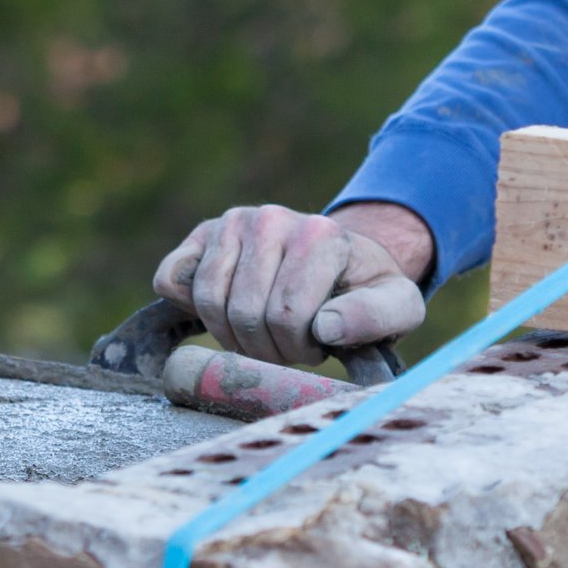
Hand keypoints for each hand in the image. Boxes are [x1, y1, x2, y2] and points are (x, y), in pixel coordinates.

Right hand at [154, 202, 430, 367]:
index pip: (285, 316)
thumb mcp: (397, 306)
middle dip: (265, 348)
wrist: (340, 261)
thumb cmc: (364, 290)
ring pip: (208, 302)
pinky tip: (227, 310)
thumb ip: (374, 317)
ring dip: (231, 336)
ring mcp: (230, 223)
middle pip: (245, 314)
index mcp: (319, 234)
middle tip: (288, 347)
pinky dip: (189, 307)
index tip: (317, 347)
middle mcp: (270, 218)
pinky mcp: (200, 235)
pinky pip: (171, 281)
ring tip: (263, 334)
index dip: (298, 349)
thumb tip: (326, 327)